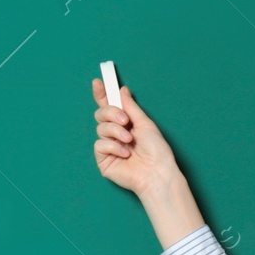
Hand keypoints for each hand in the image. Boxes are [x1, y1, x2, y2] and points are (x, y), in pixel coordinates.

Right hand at [91, 79, 181, 197]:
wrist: (156, 172)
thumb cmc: (156, 150)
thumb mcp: (144, 123)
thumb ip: (131, 107)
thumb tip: (122, 90)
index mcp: (126, 124)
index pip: (110, 106)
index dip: (102, 94)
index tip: (98, 82)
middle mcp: (115, 134)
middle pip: (101, 114)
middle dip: (111, 113)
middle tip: (125, 120)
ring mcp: (109, 147)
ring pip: (100, 128)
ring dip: (116, 131)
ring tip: (129, 140)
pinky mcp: (103, 160)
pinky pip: (99, 145)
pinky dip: (113, 147)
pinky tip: (125, 154)